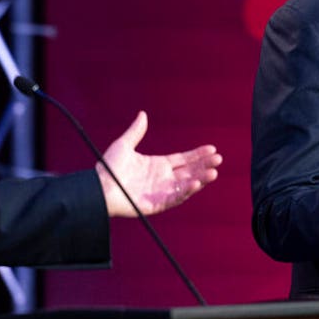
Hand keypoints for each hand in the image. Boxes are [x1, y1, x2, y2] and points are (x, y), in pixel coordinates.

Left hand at [97, 111, 221, 217]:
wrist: (99, 187)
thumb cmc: (109, 167)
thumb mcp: (123, 145)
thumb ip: (136, 131)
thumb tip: (142, 114)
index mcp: (158, 164)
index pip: (184, 159)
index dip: (198, 154)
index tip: (212, 148)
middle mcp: (163, 178)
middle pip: (190, 171)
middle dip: (205, 165)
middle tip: (219, 159)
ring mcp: (161, 191)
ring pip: (187, 185)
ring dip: (201, 179)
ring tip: (213, 172)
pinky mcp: (157, 204)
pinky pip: (175, 198)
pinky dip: (186, 191)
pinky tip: (196, 183)